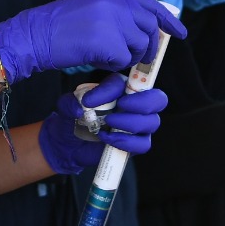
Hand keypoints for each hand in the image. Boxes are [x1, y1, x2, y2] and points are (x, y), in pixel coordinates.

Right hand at [0, 0, 185, 83]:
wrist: (34, 37)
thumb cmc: (58, 28)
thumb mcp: (90, 9)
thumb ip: (116, 13)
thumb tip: (144, 29)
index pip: (149, 4)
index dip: (167, 19)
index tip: (179, 33)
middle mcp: (114, 2)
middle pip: (149, 26)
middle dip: (149, 46)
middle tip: (143, 59)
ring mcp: (111, 21)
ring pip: (139, 45)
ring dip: (128, 56)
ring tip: (107, 56)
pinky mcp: (107, 42)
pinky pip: (123, 59)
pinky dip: (113, 65)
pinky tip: (96, 61)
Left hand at [39, 72, 165, 174]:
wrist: (69, 143)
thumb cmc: (73, 118)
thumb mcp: (66, 106)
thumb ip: (71, 102)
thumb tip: (80, 109)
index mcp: (122, 88)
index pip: (130, 81)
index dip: (113, 90)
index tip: (89, 101)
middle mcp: (135, 104)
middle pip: (158, 99)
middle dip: (142, 102)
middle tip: (121, 106)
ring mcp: (139, 125)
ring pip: (152, 122)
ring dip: (130, 124)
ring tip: (108, 125)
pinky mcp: (136, 144)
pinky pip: (143, 144)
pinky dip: (125, 143)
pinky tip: (107, 140)